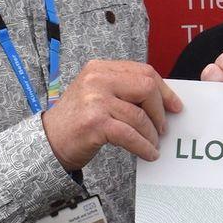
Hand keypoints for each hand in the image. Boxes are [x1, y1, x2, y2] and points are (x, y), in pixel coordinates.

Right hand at [42, 59, 183, 167]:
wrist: (47, 141)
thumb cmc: (77, 120)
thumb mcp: (97, 93)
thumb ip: (124, 90)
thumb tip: (162, 101)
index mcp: (100, 68)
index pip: (143, 72)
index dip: (163, 90)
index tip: (174, 106)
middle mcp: (97, 80)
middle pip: (147, 88)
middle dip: (159, 111)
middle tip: (162, 128)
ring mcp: (95, 100)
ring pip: (140, 116)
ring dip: (151, 134)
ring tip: (153, 144)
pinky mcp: (95, 123)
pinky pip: (131, 135)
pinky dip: (144, 146)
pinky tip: (148, 153)